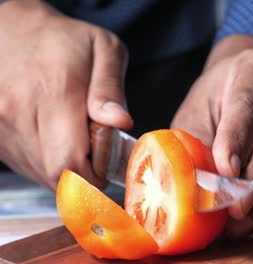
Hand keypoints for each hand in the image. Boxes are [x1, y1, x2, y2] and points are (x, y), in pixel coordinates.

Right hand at [0, 0, 131, 189]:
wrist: (16, 33)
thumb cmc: (66, 41)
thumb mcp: (104, 50)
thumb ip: (111, 88)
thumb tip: (121, 123)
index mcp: (52, 92)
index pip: (71, 161)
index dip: (97, 169)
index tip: (110, 152)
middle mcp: (19, 115)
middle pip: (58, 175)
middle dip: (88, 172)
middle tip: (98, 146)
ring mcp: (2, 129)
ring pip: (43, 176)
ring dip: (69, 167)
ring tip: (76, 134)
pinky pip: (30, 168)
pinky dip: (51, 162)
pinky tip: (57, 136)